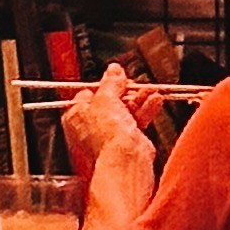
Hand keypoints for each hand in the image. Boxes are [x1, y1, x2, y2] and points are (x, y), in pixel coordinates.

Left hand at [62, 66, 157, 185]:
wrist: (126, 159)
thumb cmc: (107, 134)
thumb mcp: (106, 98)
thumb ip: (111, 82)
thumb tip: (113, 71)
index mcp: (75, 116)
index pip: (88, 93)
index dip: (104, 85)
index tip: (116, 78)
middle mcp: (89, 127)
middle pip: (108, 102)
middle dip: (124, 91)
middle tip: (133, 83)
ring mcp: (108, 136)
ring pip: (124, 111)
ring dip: (138, 99)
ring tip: (150, 90)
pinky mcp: (126, 142)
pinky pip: (135, 121)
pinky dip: (145, 110)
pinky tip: (154, 101)